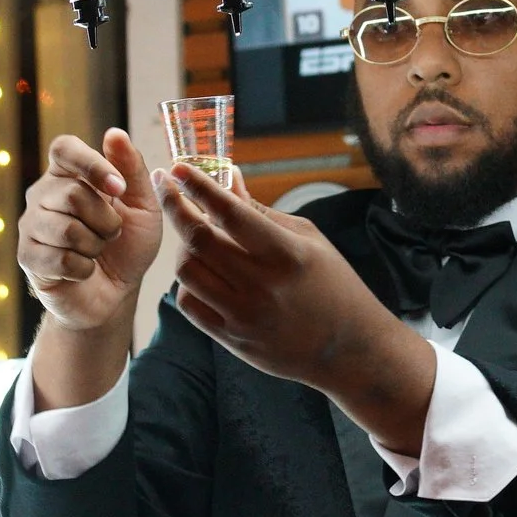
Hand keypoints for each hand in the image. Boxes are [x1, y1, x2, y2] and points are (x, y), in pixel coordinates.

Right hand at [16, 130, 161, 330]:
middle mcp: (43, 194)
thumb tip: (114, 133)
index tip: (119, 189)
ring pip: (66, 229)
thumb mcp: (143, 206)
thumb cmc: (128, 246)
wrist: (115, 295)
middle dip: (106, 221)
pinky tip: (83, 270)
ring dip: (96, 246)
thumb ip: (132, 170)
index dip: (91, 164)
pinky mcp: (27, 256)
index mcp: (68, 174)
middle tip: (111, 234)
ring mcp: (31, 225)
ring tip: (96, 251)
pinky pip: (60, 259)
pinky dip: (84, 268)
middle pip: (73, 194)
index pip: (64, 148)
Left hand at [155, 165, 437, 452]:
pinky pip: (189, 304)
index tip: (178, 167)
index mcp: (286, 254)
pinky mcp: (232, 339)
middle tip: (168, 189)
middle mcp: (262, 285)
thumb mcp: (308, 240)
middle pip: (199, 239)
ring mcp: (244, 315)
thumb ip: (262, 211)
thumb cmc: (333, 285)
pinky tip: (203, 272)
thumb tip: (228, 177)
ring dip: (184, 246)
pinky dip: (188, 283)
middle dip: (176, 207)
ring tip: (195, 237)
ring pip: (187, 271)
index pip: (230, 212)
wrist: (348, 349)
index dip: (199, 186)